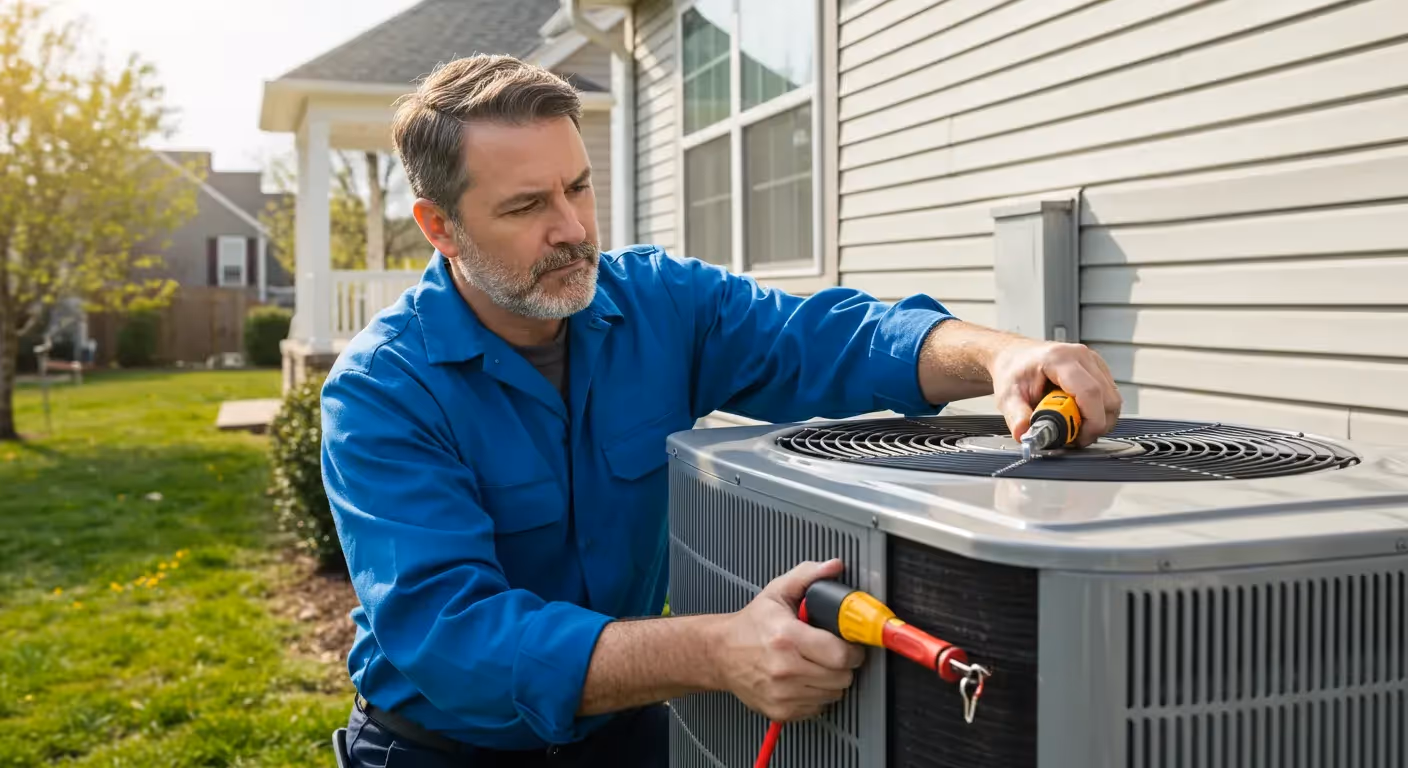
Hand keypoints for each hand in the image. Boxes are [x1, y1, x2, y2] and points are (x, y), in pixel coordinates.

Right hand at [712, 559, 865, 721]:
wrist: (720, 653)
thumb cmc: (750, 625)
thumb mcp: (777, 592)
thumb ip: (808, 575)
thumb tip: (833, 566)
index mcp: (787, 637)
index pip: (841, 654)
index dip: (852, 649)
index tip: (848, 643)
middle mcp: (784, 668)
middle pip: (842, 677)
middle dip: (843, 664)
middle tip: (831, 652)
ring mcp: (782, 693)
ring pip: (833, 694)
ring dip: (831, 680)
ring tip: (815, 664)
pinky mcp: (780, 710)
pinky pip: (818, 707)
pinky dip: (817, 694)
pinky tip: (804, 679)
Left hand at [989, 340, 1121, 445]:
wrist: (1014, 356)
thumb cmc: (1013, 371)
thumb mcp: (1007, 396)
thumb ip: (1017, 417)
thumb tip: (1026, 436)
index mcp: (1059, 359)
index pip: (1090, 392)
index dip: (1092, 420)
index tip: (1080, 437)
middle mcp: (1081, 356)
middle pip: (1108, 398)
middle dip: (1096, 425)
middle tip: (1074, 436)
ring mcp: (1093, 361)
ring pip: (1113, 399)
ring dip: (1099, 419)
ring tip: (1074, 425)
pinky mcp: (1098, 369)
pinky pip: (1110, 395)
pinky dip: (1099, 411)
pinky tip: (1079, 414)